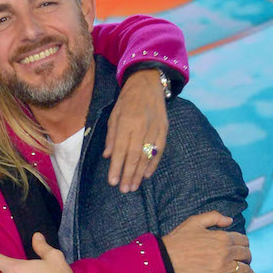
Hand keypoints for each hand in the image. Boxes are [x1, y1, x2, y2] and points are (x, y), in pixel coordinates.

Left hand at [103, 69, 167, 192]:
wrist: (148, 83)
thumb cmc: (126, 100)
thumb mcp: (114, 115)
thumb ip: (111, 136)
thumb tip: (108, 156)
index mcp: (127, 122)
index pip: (120, 150)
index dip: (116, 167)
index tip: (113, 181)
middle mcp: (141, 126)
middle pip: (134, 156)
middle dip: (128, 174)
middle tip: (124, 189)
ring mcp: (154, 128)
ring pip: (147, 155)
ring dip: (140, 173)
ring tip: (134, 186)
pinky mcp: (164, 128)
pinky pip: (159, 150)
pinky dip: (153, 163)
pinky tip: (147, 174)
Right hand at [162, 211, 256, 272]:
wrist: (167, 257)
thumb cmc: (179, 238)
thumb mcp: (195, 221)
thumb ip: (214, 217)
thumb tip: (230, 220)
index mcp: (222, 237)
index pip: (243, 240)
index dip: (245, 244)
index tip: (243, 248)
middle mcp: (226, 251)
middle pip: (246, 255)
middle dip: (248, 258)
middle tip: (246, 262)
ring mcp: (223, 266)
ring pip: (244, 270)